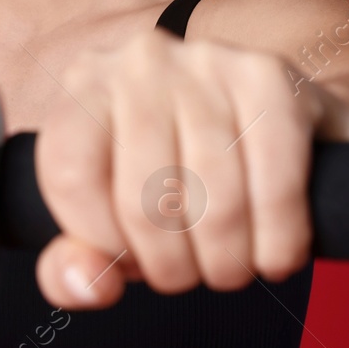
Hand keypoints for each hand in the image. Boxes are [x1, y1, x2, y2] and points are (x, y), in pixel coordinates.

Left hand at [32, 28, 348, 309]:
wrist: (276, 123)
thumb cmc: (180, 174)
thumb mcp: (113, 218)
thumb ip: (73, 265)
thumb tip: (89, 285)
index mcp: (86, 86)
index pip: (69, 175)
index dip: (103, 242)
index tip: (134, 261)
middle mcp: (140, 62)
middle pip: (143, 199)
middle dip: (173, 267)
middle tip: (195, 273)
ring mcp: (208, 62)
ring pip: (213, 203)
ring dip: (228, 262)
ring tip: (234, 267)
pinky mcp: (271, 78)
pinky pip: (274, 187)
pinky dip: (278, 241)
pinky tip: (274, 254)